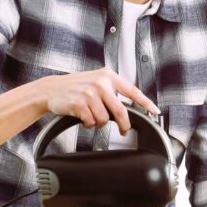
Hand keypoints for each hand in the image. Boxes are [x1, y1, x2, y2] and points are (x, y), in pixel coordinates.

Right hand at [40, 67, 159, 133]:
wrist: (51, 89)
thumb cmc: (75, 87)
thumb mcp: (96, 82)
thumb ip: (111, 91)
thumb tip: (127, 110)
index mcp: (108, 76)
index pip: (132, 90)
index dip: (145, 103)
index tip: (155, 111)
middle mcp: (100, 83)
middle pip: (120, 111)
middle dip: (123, 124)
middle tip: (123, 130)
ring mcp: (90, 93)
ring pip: (104, 119)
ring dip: (98, 123)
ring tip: (90, 116)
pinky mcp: (79, 104)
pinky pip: (91, 122)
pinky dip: (88, 124)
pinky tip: (82, 117)